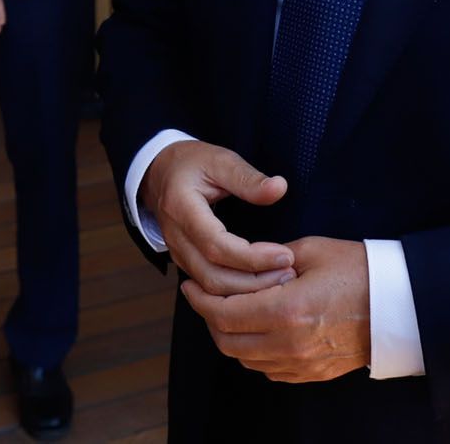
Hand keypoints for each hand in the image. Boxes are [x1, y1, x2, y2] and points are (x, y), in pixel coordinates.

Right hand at [138, 140, 293, 294]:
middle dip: (254, 281)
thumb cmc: (192, 164)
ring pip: (210, 287)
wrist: (160, 173)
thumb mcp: (220, 160)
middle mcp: (175, 237)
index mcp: (181, 208)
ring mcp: (177, 253)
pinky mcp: (185, 262)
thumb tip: (279, 188)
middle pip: (212, 275)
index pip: (216, 245)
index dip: (252, 257)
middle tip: (289, 272)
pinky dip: (236, 290)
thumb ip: (248, 178)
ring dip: (247, 290)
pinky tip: (262, 282)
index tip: (284, 255)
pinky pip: (209, 286)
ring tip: (280, 278)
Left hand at [181, 236, 370, 382]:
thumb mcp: (311, 251)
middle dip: (208, 319)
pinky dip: (253, 352)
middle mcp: (289, 343)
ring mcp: (301, 363)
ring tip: (230, 311)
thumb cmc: (358, 271)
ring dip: (229, 336)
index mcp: (286, 310)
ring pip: (244, 359)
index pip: (224, 314)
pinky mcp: (312, 373)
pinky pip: (268, 369)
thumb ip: (270, 260)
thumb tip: (245, 263)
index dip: (200, 301)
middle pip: (227, 342)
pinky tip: (257, 329)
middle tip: (205, 298)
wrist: (400, 305)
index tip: (190, 286)